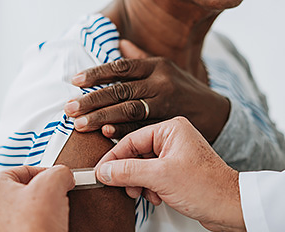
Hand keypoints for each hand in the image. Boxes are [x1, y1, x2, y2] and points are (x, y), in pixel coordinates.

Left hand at [0, 165, 74, 231]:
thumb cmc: (35, 226)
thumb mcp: (54, 182)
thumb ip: (60, 171)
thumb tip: (64, 176)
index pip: (22, 170)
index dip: (45, 173)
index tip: (58, 180)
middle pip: (19, 192)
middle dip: (40, 195)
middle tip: (56, 199)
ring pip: (19, 214)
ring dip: (36, 214)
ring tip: (51, 219)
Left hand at [65, 40, 229, 141]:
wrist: (215, 113)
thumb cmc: (184, 89)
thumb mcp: (166, 68)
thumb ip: (140, 58)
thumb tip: (118, 43)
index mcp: (157, 66)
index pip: (121, 67)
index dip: (96, 74)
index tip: (75, 81)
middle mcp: (161, 83)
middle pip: (120, 91)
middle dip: (92, 100)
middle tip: (70, 109)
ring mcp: (166, 105)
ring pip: (129, 110)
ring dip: (102, 117)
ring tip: (80, 124)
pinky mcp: (169, 125)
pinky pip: (142, 128)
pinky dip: (124, 132)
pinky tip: (106, 134)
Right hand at [95, 117, 245, 231]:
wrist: (231, 208)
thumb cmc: (207, 187)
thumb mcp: (160, 177)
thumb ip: (128, 172)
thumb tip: (104, 171)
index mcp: (171, 130)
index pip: (130, 140)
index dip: (114, 158)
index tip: (101, 172)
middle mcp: (173, 139)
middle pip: (135, 154)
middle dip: (129, 174)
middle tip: (125, 187)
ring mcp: (175, 155)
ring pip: (142, 167)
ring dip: (140, 183)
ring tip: (146, 194)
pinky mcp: (177, 170)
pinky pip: (153, 176)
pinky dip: (150, 188)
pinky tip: (157, 197)